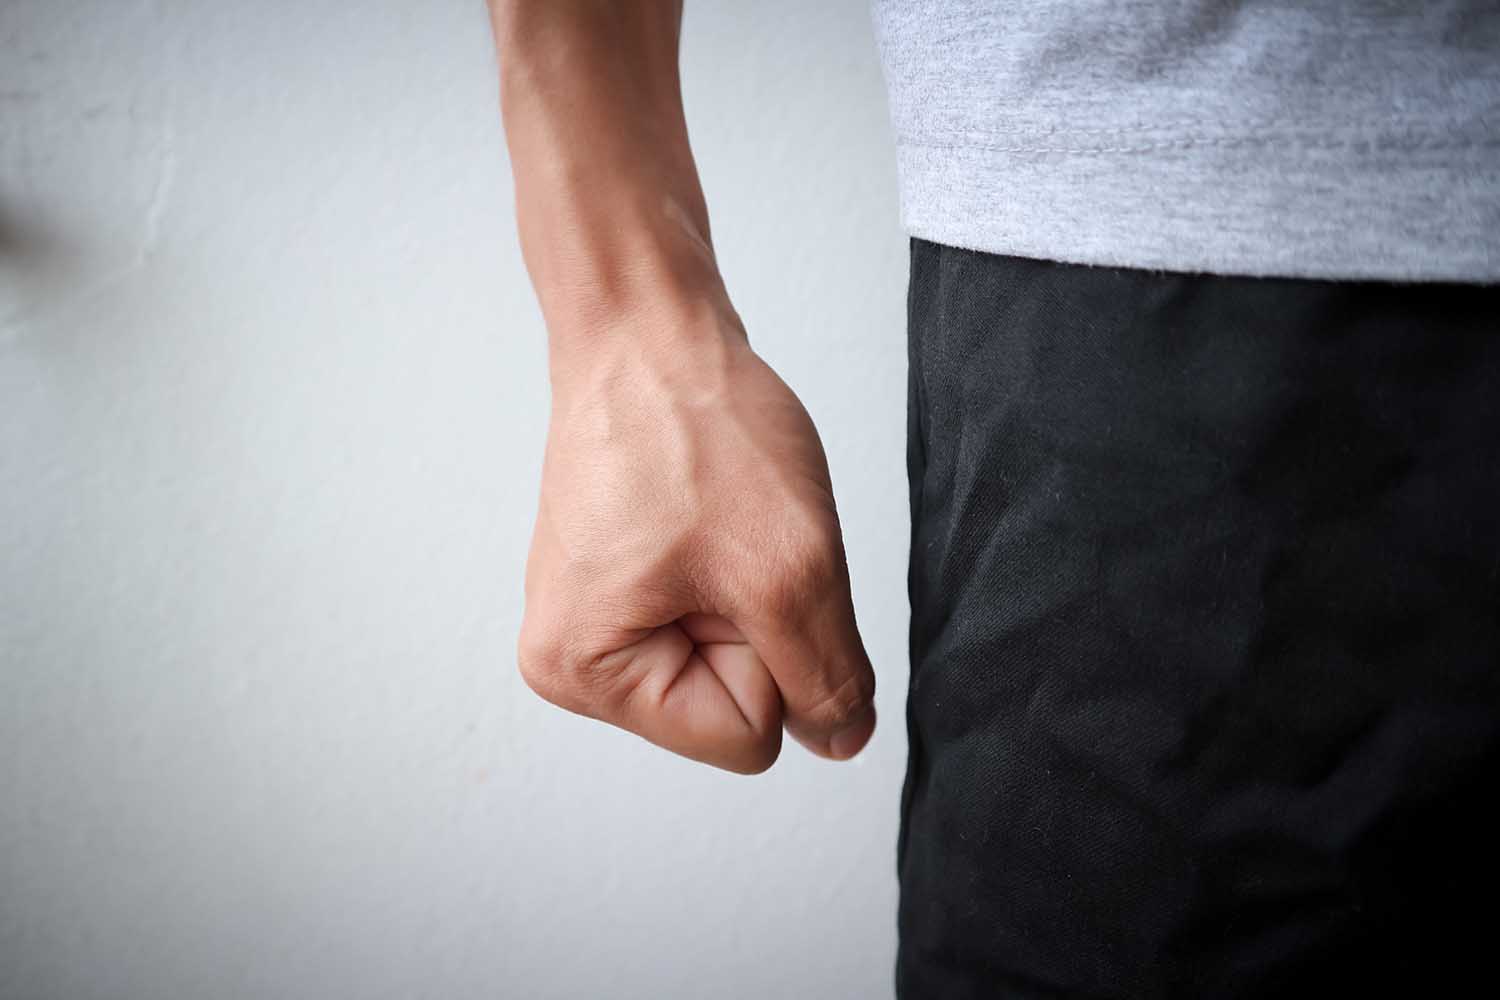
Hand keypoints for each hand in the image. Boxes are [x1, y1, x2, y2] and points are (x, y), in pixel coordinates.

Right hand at [517, 298, 875, 773]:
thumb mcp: (790, 569)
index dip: (770, 652)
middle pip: (733, 704)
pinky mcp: (620, 584)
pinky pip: (715, 611)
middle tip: (724, 537)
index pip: (745, 737)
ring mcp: (594, 619)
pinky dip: (736, 567)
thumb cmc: (693, 425)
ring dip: (749, 591)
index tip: (730, 565)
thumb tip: (839, 740)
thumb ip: (827, 675)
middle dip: (756, 621)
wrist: (650, 330)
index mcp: (584, 674)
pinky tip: (704, 514)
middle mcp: (572, 661)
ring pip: (731, 656)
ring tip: (711, 521)